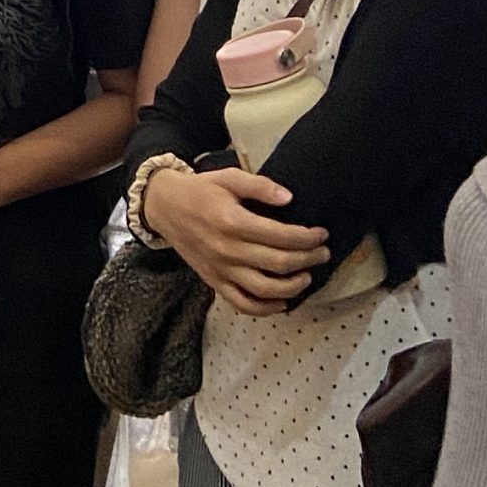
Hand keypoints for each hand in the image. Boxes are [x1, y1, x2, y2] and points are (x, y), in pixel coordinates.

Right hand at [141, 165, 329, 315]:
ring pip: (265, 288)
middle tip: (322, 253)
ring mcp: (220, 269)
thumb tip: (289, 198)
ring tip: (307, 276)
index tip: (321, 234)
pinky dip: (265, 308)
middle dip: (308, 259)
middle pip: (279, 263)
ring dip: (293, 286)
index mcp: (233, 222)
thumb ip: (260, 186)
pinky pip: (242, 303)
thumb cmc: (201, 190)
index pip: (281, 236)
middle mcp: (227, 250)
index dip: (308, 237)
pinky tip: (283, 301)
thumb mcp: (229, 178)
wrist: (164, 207)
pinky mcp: (214, 282)